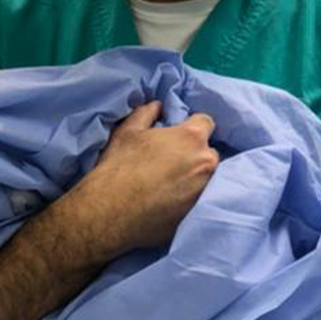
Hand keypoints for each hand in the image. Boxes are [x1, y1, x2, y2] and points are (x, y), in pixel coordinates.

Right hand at [74, 102, 219, 252]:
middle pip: (209, 152)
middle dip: (196, 154)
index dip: (192, 126)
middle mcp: (205, 163)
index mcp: (191, 138)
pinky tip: (171, 202)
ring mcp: (205, 190)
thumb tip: (157, 106)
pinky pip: (200, 200)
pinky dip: (190, 198)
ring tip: (171, 185)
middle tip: (172, 162)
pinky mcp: (198, 213)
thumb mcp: (127, 132)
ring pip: (208, 178)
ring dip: (195, 177)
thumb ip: (146, 113)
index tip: (179, 136)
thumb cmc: (119, 167)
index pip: (206, 122)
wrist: (111, 213)